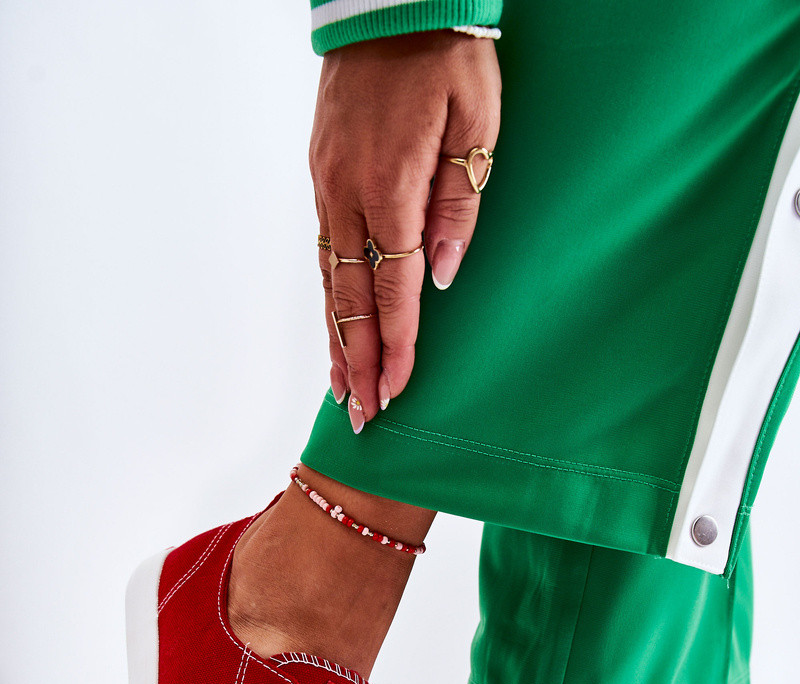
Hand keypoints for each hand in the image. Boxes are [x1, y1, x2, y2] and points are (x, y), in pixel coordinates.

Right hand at [309, 32, 500, 431]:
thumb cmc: (446, 56)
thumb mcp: (477, 125)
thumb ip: (460, 203)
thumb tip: (441, 274)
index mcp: (390, 187)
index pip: (392, 289)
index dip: (396, 345)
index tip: (397, 391)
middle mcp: (347, 194)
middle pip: (349, 298)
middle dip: (358, 361)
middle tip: (361, 414)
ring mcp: (327, 185)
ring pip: (328, 280)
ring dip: (336, 338)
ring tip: (342, 387)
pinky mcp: (321, 174)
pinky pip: (323, 250)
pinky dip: (327, 296)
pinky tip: (333, 324)